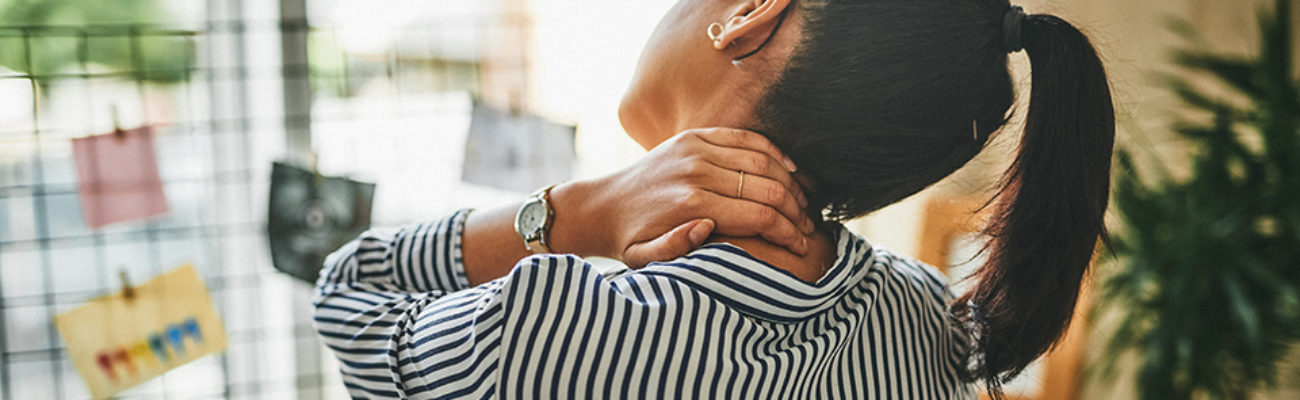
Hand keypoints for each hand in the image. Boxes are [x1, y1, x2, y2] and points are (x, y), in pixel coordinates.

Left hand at [556, 128, 814, 268]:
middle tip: (809, 227)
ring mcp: (696, 148)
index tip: (802, 246)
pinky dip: (772, 152)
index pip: (759, 215)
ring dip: (790, 182)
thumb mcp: (644, 259)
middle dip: (796, 210)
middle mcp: (696, 171)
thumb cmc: (630, 240)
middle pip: (767, 187)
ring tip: (803, 204)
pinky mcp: (695, 136)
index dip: (788, 232)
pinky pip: (745, 138)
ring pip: (762, 160)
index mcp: (690, 204)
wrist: (604, 205)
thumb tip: (708, 228)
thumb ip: (676, 249)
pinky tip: (788, 170)